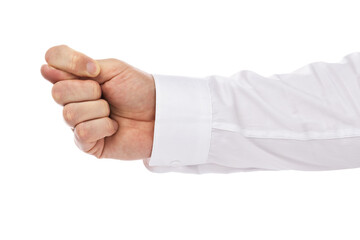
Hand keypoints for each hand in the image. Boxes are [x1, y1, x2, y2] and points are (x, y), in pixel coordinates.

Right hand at [41, 45, 154, 159]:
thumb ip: (80, 66)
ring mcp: (78, 122)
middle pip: (57, 92)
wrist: (160, 114)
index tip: (94, 69)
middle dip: (89, 91)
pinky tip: (114, 127)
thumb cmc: (139, 90)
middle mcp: (74, 99)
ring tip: (113, 112)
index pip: (52, 60)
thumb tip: (45, 69)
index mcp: (78, 77)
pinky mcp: (87, 144)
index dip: (69, 62)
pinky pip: (82, 133)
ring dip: (99, 110)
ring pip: (69, 113)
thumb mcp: (113, 69)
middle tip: (107, 94)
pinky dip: (103, 127)